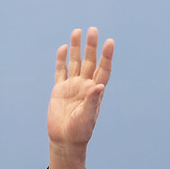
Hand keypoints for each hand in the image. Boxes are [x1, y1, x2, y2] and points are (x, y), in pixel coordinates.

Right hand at [46, 27, 113, 168]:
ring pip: (75, 62)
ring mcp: (72, 86)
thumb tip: (99, 86)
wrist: (65, 139)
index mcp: (95, 91)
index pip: (103, 69)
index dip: (107, 56)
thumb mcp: (88, 116)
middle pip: (90, 62)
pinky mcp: (59, 90)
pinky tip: (63, 48)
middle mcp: (85, 86)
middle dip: (91, 46)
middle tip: (93, 30)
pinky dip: (61, 60)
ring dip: (77, 48)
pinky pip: (61, 71)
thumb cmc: (80, 131)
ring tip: (77, 31)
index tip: (110, 42)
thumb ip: (93, 101)